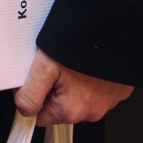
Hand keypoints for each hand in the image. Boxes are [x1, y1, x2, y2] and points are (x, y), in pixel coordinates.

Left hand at [14, 48, 132, 125]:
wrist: (113, 27)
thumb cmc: (82, 44)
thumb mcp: (45, 67)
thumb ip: (29, 94)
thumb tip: (24, 109)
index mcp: (71, 111)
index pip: (40, 116)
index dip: (33, 95)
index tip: (35, 78)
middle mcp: (92, 111)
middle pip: (60, 106)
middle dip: (54, 86)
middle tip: (55, 63)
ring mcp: (108, 101)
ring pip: (78, 96)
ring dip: (73, 81)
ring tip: (71, 59)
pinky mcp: (118, 89)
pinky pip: (97, 87)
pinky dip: (90, 76)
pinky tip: (85, 59)